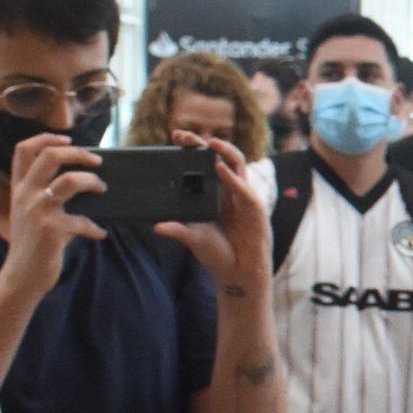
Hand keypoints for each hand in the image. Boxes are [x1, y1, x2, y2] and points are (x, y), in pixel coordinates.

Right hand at [1, 127, 108, 291]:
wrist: (21, 277)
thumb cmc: (31, 244)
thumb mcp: (27, 213)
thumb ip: (41, 193)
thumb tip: (80, 179)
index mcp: (19, 188)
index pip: (23, 150)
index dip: (46, 138)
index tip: (68, 138)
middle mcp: (25, 195)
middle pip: (50, 156)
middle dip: (78, 153)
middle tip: (97, 161)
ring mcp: (38, 211)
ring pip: (70, 180)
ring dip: (92, 182)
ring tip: (102, 189)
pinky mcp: (52, 230)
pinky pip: (83, 221)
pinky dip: (96, 228)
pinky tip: (100, 233)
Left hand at [156, 138, 272, 296]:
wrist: (237, 275)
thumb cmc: (218, 255)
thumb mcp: (193, 239)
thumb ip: (177, 229)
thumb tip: (156, 225)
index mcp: (218, 194)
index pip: (208, 164)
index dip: (195, 149)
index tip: (176, 137)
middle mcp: (232, 192)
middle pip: (223, 159)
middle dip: (207, 144)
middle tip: (187, 136)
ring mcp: (245, 200)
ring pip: (238, 167)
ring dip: (225, 153)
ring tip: (210, 144)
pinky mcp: (256, 212)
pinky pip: (245, 191)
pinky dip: (234, 179)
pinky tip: (221, 170)